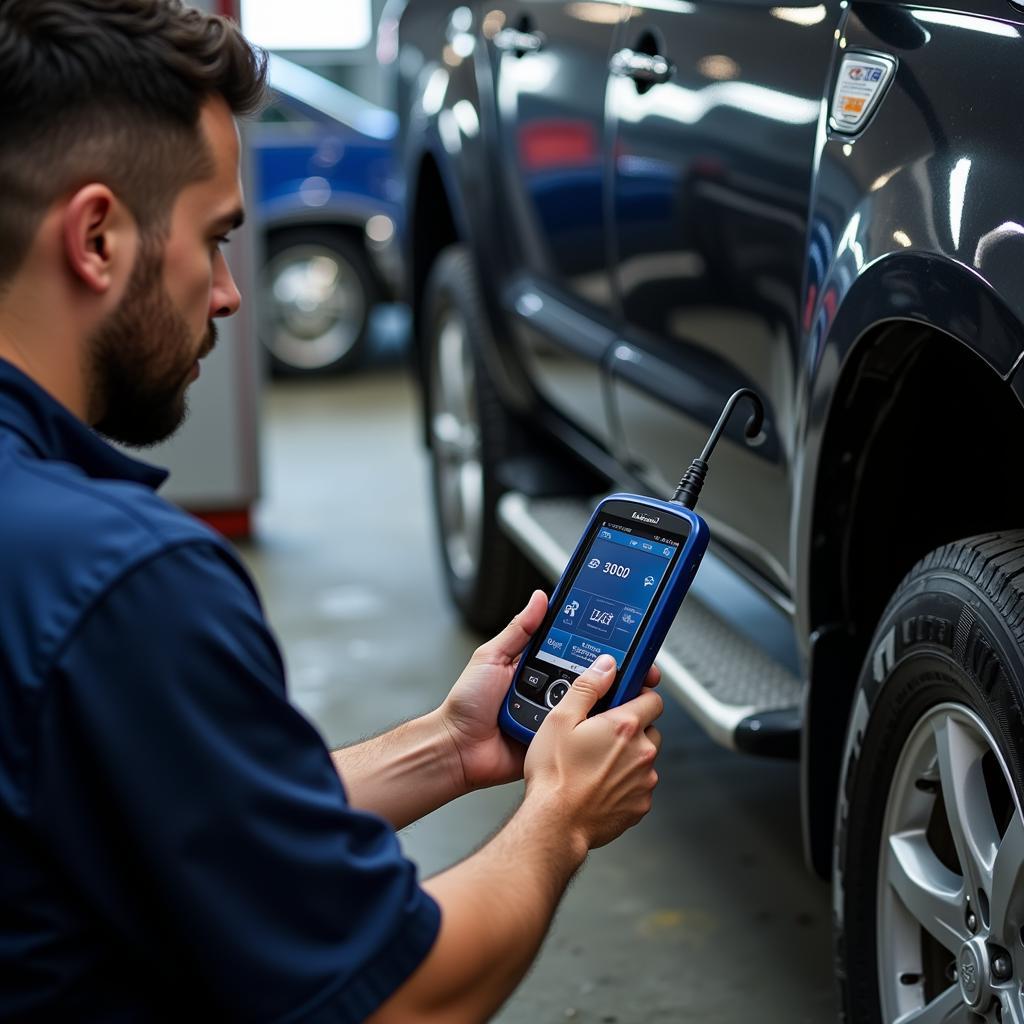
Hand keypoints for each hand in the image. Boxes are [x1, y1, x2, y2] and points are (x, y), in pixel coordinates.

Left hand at [438, 592, 662, 792]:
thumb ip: (519, 630)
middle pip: (591, 678)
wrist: (458, 749)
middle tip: (637, 666)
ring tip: (629, 691)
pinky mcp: (557, 744)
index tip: (623, 637)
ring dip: (608, 700)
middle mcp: (550, 691)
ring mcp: (555, 718)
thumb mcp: (491, 657)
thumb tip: (540, 599)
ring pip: (591, 706)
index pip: (575, 650)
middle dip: (615, 672)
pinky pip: (580, 735)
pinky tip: (609, 721)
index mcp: (537, 667)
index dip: (599, 644)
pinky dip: (594, 730)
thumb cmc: (467, 704)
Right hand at [524, 653, 663, 850]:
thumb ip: (587, 687)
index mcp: (624, 726)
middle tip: (600, 734)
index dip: (638, 695)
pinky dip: (625, 782)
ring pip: (643, 758)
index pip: (653, 698)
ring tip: (595, 762)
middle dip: (630, 728)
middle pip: (649, 728)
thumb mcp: (559, 719)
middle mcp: (641, 753)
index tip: (625, 698)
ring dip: (627, 756)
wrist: (555, 824)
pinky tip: (599, 784)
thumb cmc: (554, 776)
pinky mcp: (640, 805)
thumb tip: (606, 666)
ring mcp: (644, 781)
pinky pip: (639, 785)